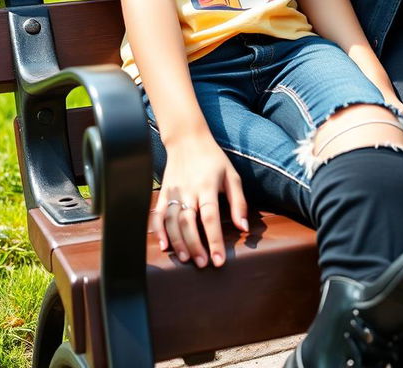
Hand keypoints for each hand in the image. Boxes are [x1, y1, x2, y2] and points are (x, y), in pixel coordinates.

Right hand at [152, 134, 248, 268]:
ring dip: (178, 242)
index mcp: (207, 186)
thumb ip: (238, 202)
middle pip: (189, 222)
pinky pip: (158, 213)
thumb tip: (244, 228)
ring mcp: (174, 191)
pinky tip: (164, 245)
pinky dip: (158, 230)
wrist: (187, 138)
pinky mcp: (164, 192)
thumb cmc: (213, 159)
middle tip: (203, 263)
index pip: (210, 217)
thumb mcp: (232, 175)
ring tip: (186, 258)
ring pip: (172, 221)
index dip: (215, 240)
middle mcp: (188, 190)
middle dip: (195, 246)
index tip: (219, 261)